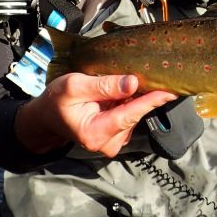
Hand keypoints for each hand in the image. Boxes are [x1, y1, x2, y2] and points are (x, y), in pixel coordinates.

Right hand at [15, 73, 176, 158]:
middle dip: (142, 94)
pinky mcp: (116, 136)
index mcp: (95, 132)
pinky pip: (129, 116)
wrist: (47, 115)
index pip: (130, 115)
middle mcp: (108, 143)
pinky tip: (120, 93)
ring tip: (121, 83)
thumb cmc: (57, 100)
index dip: (151, 101)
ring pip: (133, 114)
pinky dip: (129, 103)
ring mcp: (113, 141)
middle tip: (149, 73)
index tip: (169, 91)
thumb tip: (132, 83)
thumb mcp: (75, 86)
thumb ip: (104, 85)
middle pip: (134, 114)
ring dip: (133, 98)